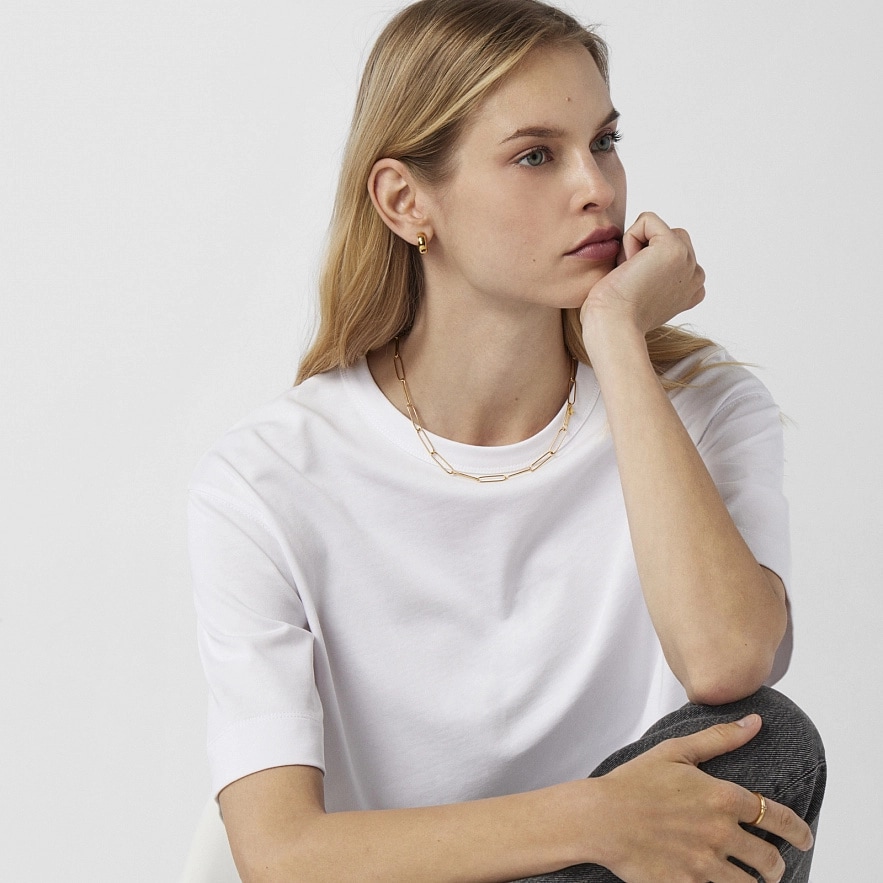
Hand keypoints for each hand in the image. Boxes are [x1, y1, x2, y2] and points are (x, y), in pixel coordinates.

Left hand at [579, 211, 705, 339]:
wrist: (613, 326)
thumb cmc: (615, 316)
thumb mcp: (642, 294)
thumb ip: (652, 275)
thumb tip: (639, 256)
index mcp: (692, 290)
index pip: (669, 252)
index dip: (643, 263)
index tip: (636, 291)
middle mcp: (696, 276)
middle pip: (664, 236)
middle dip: (640, 251)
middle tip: (630, 282)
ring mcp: (688, 261)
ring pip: (655, 229)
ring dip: (634, 246)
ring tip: (630, 276)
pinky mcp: (673, 248)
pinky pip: (647, 220)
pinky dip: (629, 239)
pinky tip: (628, 267)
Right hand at [592, 715, 813, 882]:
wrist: (600, 818)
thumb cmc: (634, 782)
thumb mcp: (675, 752)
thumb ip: (719, 738)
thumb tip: (754, 723)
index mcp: (722, 798)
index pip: (777, 818)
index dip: (799, 831)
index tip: (804, 838)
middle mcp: (720, 833)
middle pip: (770, 860)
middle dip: (776, 866)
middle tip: (772, 867)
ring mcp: (705, 864)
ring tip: (751, 881)